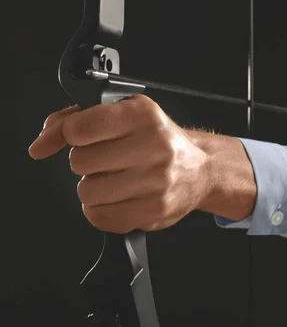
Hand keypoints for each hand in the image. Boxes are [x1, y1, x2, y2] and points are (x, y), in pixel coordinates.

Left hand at [28, 95, 216, 233]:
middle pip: (80, 161)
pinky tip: (121, 198)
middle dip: (87, 162)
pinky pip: (100, 217)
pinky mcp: (153, 210)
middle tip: (110, 159)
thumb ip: (75, 120)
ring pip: (87, 191)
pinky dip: (102, 209)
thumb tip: (40, 145)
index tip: (81, 137)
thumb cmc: (158, 140)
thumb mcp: (123, 115)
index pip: (79, 128)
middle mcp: (154, 145)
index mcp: (143, 115)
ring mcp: (156, 181)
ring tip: (118, 179)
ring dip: (95, 187)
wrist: (201, 169)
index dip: (72, 134)